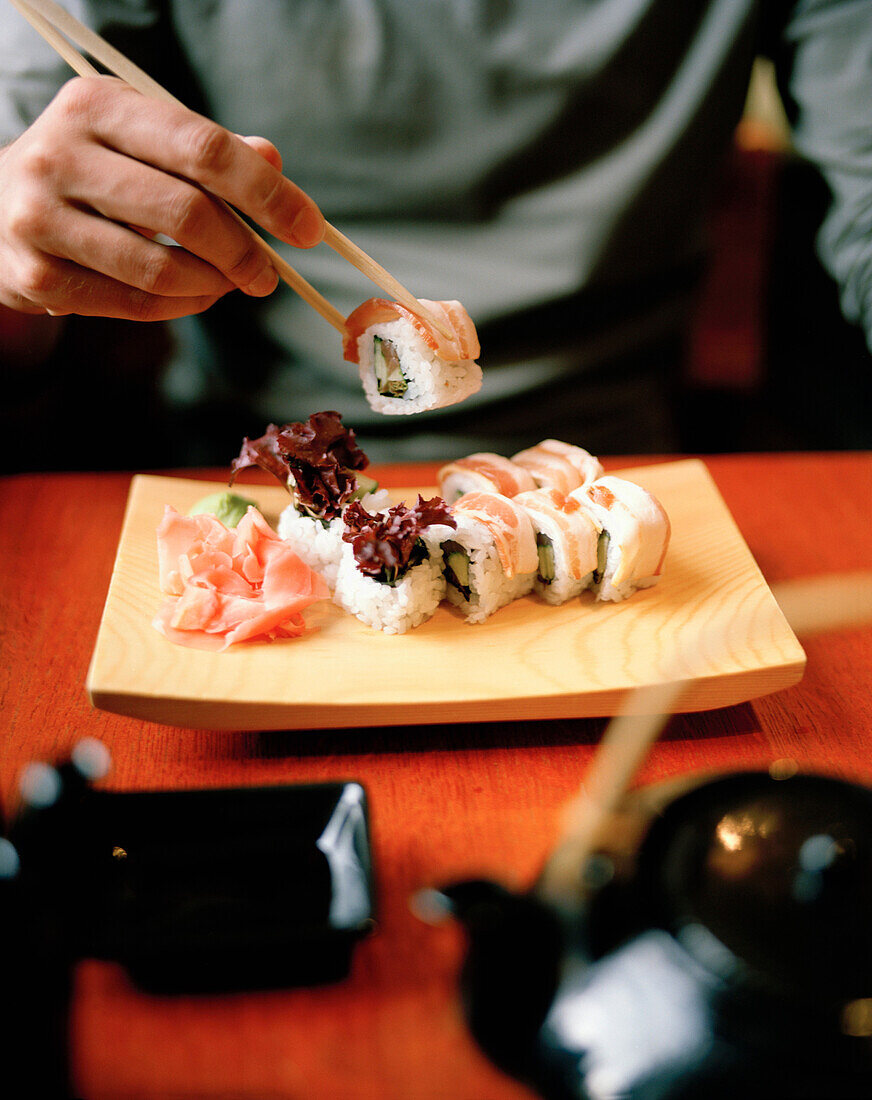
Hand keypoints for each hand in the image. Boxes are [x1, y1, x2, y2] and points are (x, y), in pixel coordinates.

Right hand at [0, 76, 324, 320]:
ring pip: (162, 269)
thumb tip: (273, 162)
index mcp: (97, 106)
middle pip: (188, 213)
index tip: (308, 228)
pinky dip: (181, 307)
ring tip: (230, 282)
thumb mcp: (142, 141)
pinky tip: (194, 295)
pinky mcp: (37, 276)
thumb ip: (208, 151)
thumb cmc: (92, 172)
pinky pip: (135, 305)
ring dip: (214, 285)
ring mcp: (41, 218)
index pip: (203, 149)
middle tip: (269, 274)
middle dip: (246, 252)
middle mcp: (60, 154)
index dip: (268, 193)